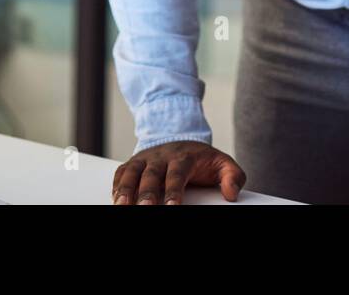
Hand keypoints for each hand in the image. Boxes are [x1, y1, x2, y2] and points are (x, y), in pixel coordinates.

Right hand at [111, 140, 245, 204]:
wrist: (182, 140)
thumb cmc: (202, 159)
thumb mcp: (222, 163)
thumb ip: (233, 176)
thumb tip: (232, 194)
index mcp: (184, 156)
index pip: (178, 173)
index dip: (174, 190)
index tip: (173, 207)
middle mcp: (162, 156)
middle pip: (151, 174)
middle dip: (146, 193)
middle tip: (145, 209)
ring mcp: (146, 159)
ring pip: (132, 171)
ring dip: (125, 189)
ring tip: (121, 206)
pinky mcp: (134, 163)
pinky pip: (122, 172)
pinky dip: (117, 185)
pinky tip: (115, 199)